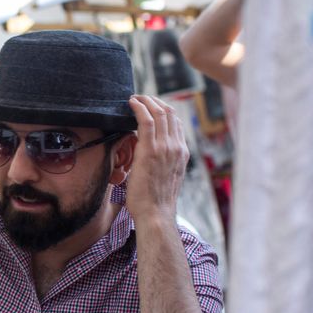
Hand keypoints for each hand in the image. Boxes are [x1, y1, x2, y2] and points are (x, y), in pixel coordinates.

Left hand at [126, 95, 188, 220]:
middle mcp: (176, 147)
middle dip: (154, 101)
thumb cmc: (155, 201)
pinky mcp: (150, 150)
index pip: (176, 123)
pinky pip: (146, 120)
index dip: (164, 110)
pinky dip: (139, 107)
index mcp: (181, 153)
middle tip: (141, 98)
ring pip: (159, 113)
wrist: (156, 214)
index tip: (151, 106)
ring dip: (146, 101)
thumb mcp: (166, 178)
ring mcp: (165, 148)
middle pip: (169, 113)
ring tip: (135, 98)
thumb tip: (152, 157)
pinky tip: (131, 102)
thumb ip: (163, 163)